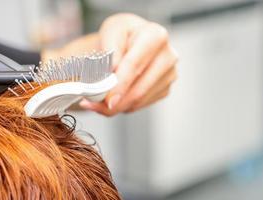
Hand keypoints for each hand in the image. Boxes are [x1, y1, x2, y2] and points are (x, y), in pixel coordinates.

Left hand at [42, 13, 177, 115]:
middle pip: (139, 88)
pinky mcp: (165, 89)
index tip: (107, 99)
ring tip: (96, 102)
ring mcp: (169, 75)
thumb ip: (111, 49)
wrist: (130, 42)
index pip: (134, 65)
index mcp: (156, 35)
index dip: (119, 84)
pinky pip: (141, 105)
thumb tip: (113, 70)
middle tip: (93, 105)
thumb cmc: (120, 35)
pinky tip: (112, 98)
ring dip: (115, 106)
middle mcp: (168, 56)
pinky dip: (123, 106)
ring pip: (139, 100)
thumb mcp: (110, 31)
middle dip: (115, 101)